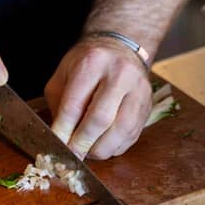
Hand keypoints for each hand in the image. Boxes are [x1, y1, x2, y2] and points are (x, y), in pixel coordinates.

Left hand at [45, 38, 152, 159]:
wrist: (121, 49)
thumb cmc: (89, 63)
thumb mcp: (65, 74)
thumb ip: (60, 104)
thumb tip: (60, 138)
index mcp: (94, 62)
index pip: (75, 104)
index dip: (63, 130)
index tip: (56, 146)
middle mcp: (121, 74)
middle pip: (101, 118)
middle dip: (83, 143)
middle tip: (72, 155)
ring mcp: (139, 89)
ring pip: (122, 129)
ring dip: (102, 148)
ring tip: (88, 152)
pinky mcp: (149, 104)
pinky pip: (133, 134)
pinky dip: (116, 146)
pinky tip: (104, 145)